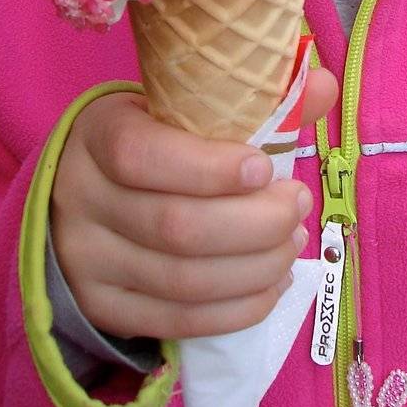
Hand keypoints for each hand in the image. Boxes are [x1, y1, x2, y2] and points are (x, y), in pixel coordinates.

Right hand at [51, 65, 338, 339]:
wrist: (83, 193)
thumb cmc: (150, 139)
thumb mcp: (180, 106)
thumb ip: (254, 98)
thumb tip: (325, 85)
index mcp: (97, 134)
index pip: (141, 156)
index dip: (209, 168)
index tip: (263, 167)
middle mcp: (80, 200)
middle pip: (175, 227)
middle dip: (256, 223)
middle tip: (298, 204)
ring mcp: (87, 262)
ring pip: (184, 281)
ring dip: (257, 267)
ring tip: (292, 241)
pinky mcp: (105, 309)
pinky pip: (181, 321)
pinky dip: (240, 308)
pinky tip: (273, 283)